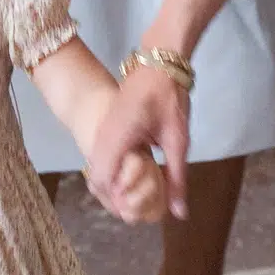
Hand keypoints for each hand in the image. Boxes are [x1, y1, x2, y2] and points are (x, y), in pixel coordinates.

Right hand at [90, 70, 189, 217]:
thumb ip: (176, 177)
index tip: (137, 211)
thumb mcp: (178, 139)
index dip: (116, 201)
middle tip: (138, 208)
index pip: (102, 180)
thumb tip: (179, 213)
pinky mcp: (106, 126)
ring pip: (96, 167)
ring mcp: (102, 129)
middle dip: (113, 197)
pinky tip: (133, 176)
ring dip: (112, 185)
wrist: (159, 61)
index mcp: (118, 137)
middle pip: (96, 178)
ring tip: (136, 195)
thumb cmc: (169, 97)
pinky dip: (112, 171)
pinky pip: (100, 156)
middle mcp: (103, 135)